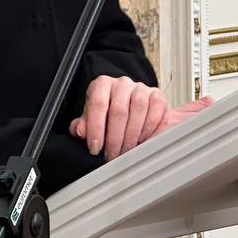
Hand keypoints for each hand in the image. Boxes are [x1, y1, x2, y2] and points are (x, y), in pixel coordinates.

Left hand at [69, 76, 215, 160]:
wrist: (127, 103)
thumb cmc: (106, 112)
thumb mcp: (90, 118)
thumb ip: (83, 125)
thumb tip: (81, 131)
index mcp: (102, 84)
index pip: (98, 103)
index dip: (96, 128)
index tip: (95, 148)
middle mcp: (122, 83)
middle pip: (119, 110)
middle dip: (114, 138)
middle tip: (111, 155)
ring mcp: (141, 88)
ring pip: (138, 110)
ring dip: (131, 136)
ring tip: (125, 151)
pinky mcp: (156, 95)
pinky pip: (155, 111)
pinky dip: (148, 128)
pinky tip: (141, 140)